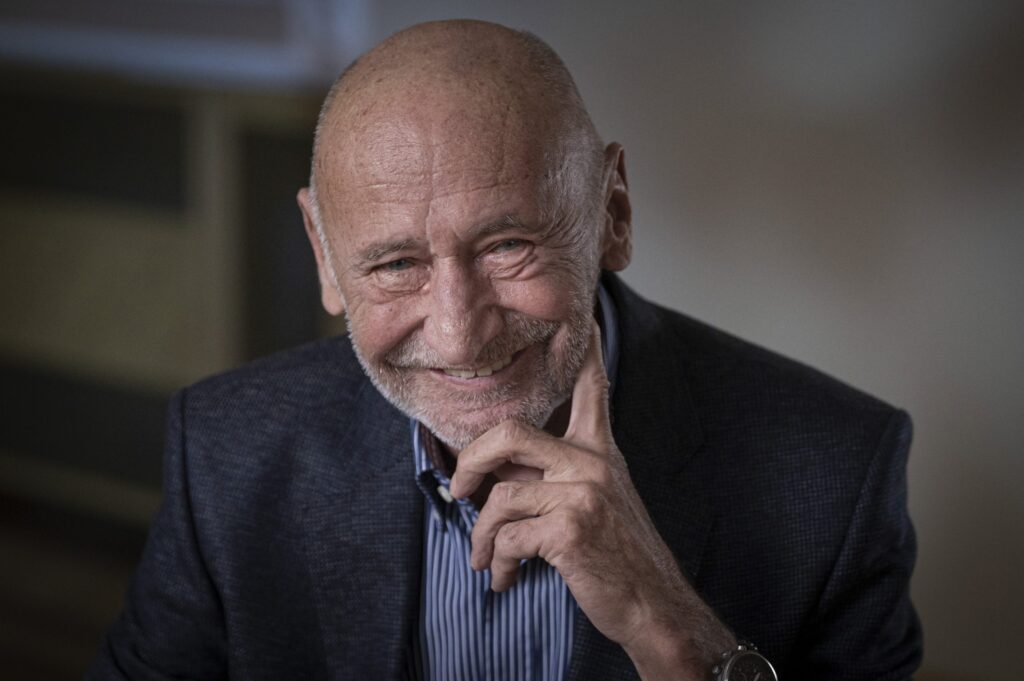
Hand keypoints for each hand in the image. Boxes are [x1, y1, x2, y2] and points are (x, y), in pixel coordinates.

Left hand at [450, 322, 734, 679]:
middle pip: (509, 433)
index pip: (593, 389)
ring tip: (486, 559)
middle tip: (459, 489)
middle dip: (470, 461)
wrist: (653, 604)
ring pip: (500, 496)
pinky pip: (508, 536)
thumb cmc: (617, 557)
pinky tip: (506, 578)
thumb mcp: (592, 503)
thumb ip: (546, 477)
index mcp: (599, 451)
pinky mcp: (571, 528)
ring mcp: (583, 492)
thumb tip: (489, 474)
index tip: (588, 316)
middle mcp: (592, 462)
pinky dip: (498, 562)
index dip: (588, 350)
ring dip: (482, 536)